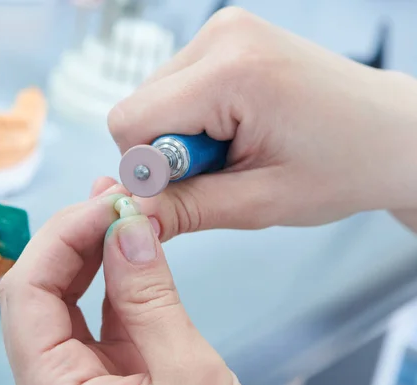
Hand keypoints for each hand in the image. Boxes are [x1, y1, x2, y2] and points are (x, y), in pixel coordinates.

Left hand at [0, 176, 248, 384]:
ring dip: (89, 249)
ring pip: (65, 300)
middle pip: (38, 291)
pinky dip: (113, 277)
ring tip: (118, 206)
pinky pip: (99, 316)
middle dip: (72, 235)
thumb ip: (152, 300)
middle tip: (112, 196)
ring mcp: (79, 379)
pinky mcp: (109, 374)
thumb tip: (129, 229)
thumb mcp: (188, 379)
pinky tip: (128, 246)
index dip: (60, 238)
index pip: (26, 295)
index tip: (105, 204)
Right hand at [108, 7, 416, 238]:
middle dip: (168, 151)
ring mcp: (225, 30)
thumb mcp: (261, 201)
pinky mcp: (228, 39)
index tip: (187, 189)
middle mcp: (222, 36)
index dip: (147, 168)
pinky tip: (236, 129)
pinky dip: (195, 117)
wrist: (392, 133)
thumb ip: (186, 208)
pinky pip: (178, 86)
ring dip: (183, 135)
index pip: (130, 121)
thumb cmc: (345, 163)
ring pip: (155, 97)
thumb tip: (131, 217)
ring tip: (237, 148)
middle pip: (140, 106)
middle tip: (223, 168)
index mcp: (232, 70)